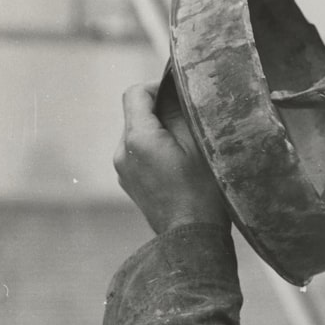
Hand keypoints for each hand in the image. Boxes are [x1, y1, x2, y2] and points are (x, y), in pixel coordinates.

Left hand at [114, 79, 230, 234]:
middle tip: (190, 124)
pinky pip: (138, 155)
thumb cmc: (202, 192)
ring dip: (158, 134)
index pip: (135, 93)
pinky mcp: (128, 184)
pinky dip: (154, 152)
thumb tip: (175, 93)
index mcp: (138, 138)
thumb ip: (182, 114)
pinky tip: (178, 168)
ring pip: (138, 136)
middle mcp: (122, 152)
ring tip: (186, 149)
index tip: (180, 96)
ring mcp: (122, 171)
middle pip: (136, 115)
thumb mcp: (200, 145)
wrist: (192, 238)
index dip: (157, 87)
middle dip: (161, 113)